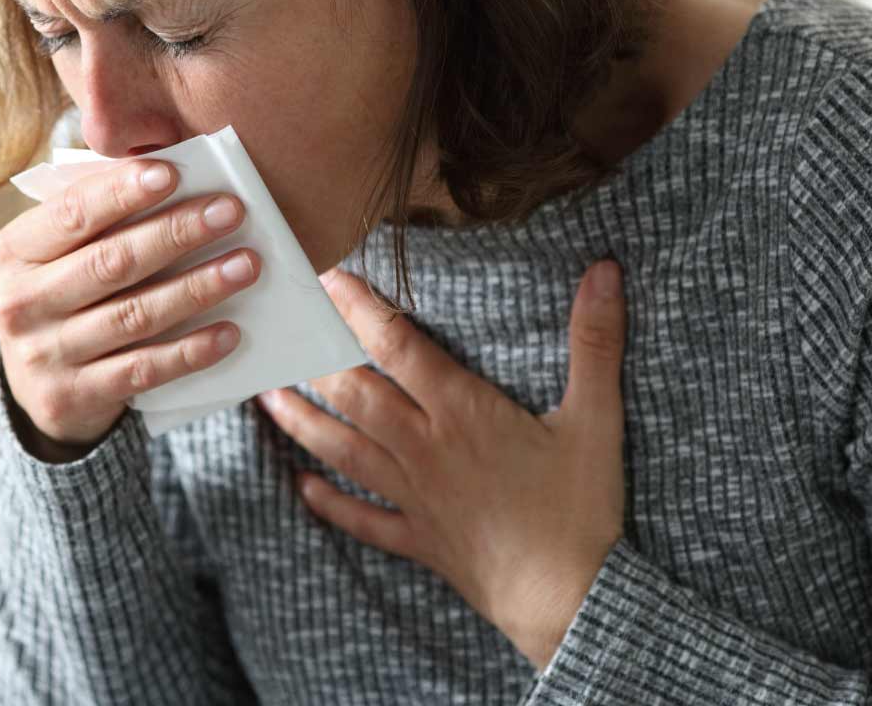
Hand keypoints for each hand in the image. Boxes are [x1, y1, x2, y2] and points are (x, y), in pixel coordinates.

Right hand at [0, 159, 262, 459]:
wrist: (34, 384)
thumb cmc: (63, 293)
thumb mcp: (59, 252)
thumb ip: (98, 214)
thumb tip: (168, 172)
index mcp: (14, 252)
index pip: (71, 213)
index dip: (121, 192)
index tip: (172, 173)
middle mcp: (20, 303)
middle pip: (110, 262)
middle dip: (176, 232)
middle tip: (231, 211)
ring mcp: (43, 355)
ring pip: (133, 316)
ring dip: (196, 288)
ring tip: (245, 266)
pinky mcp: (71, 397)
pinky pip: (142, 370)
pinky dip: (189, 351)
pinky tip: (229, 332)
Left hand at [257, 260, 626, 670]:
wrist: (568, 600)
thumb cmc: (582, 509)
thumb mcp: (596, 419)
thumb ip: (595, 341)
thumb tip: (605, 271)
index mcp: (462, 412)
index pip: (398, 346)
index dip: (360, 309)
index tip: (328, 278)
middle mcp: (424, 448)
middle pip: (355, 394)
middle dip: (316, 358)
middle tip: (283, 330)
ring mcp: (415, 496)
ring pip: (343, 450)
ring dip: (301, 422)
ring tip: (266, 397)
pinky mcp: (418, 539)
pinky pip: (362, 519)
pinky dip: (330, 502)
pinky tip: (302, 487)